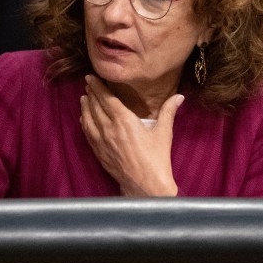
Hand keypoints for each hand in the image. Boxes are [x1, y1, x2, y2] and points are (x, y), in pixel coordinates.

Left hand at [79, 76, 183, 196]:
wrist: (145, 185)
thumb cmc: (157, 159)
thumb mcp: (164, 133)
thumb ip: (169, 111)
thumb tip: (179, 96)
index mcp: (124, 121)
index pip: (106, 98)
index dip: (97, 86)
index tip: (90, 77)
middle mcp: (109, 129)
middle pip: (95, 106)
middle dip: (91, 93)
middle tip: (87, 83)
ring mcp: (102, 142)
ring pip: (88, 119)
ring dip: (85, 106)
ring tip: (84, 98)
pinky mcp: (99, 153)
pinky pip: (87, 133)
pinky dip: (84, 123)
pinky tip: (83, 119)